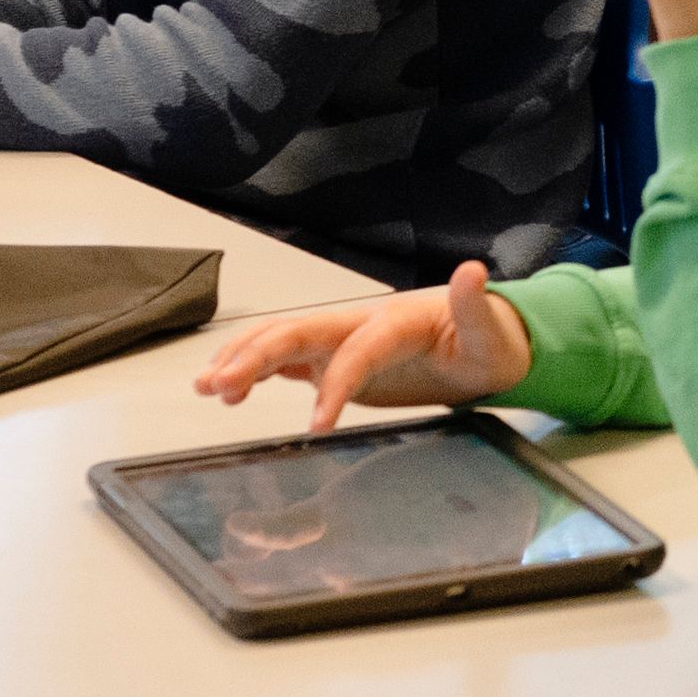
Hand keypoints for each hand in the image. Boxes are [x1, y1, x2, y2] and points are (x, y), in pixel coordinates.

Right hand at [198, 260, 536, 429]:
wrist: (482, 345)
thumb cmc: (485, 341)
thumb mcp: (489, 331)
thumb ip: (474, 307)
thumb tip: (473, 271)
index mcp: (394, 320)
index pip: (358, 350)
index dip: (337, 384)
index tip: (319, 425)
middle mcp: (358, 324)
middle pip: (299, 333)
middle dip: (256, 357)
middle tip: (220, 387)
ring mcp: (341, 341)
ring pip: (281, 342)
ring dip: (242, 360)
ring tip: (207, 385)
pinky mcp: (333, 359)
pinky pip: (285, 362)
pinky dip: (253, 372)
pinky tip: (227, 390)